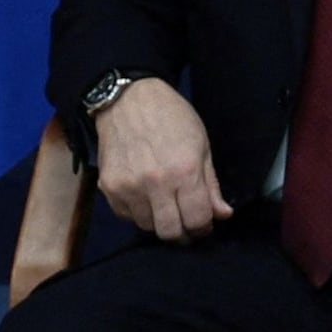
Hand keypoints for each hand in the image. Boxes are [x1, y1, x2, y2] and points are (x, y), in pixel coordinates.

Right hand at [89, 80, 228, 241]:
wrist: (127, 99)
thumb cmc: (171, 117)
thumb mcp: (201, 145)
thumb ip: (211, 184)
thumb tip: (223, 215)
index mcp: (184, 172)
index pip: (197, 220)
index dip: (203, 228)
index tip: (202, 224)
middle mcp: (156, 184)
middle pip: (170, 232)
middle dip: (182, 232)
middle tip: (184, 222)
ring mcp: (129, 187)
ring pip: (147, 226)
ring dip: (158, 221)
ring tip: (162, 204)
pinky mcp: (109, 187)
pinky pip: (126, 216)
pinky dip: (137, 212)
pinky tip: (143, 196)